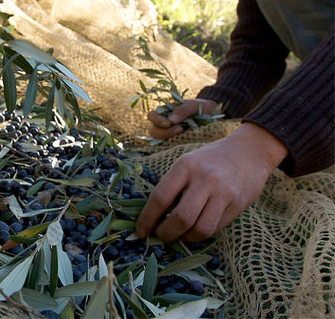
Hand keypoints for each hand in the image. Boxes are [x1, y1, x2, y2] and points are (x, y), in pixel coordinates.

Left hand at [135, 122, 287, 241]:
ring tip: (177, 236)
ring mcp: (223, 194)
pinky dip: (200, 235)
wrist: (250, 152)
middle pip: (181, 218)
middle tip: (159, 237)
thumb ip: (172, 185)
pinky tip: (194, 231)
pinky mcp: (237, 206)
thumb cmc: (210, 159)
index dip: (147, 219)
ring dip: (184, 238)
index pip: (160, 197)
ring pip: (200, 229)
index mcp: (186, 166)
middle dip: (166, 233)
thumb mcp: (187, 162)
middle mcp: (205, 179)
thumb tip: (153, 216)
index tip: (140, 232)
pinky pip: (215, 228)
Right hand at [148, 99, 219, 139]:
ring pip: (160, 141)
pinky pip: (171, 146)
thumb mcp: (194, 105)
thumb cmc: (202, 107)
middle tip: (180, 129)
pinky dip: (176, 145)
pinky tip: (185, 140)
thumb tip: (170, 121)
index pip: (152, 116)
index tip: (169, 123)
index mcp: (165, 112)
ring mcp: (170, 134)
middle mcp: (164, 124)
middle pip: (154, 131)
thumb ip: (182, 110)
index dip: (157, 120)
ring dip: (170, 138)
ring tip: (184, 133)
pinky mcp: (177, 142)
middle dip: (164, 132)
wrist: (214, 114)